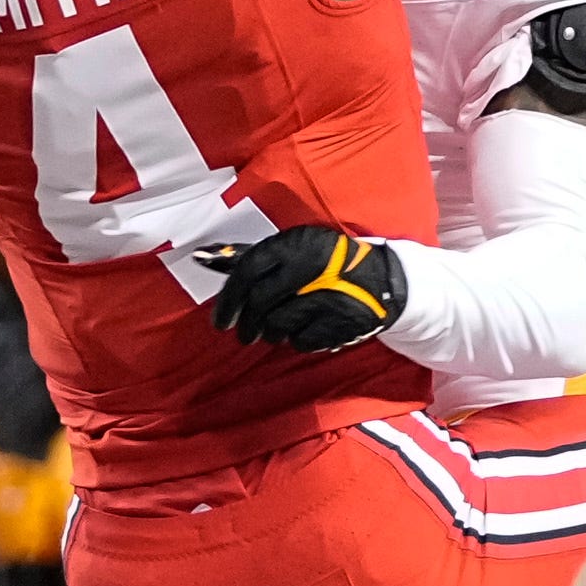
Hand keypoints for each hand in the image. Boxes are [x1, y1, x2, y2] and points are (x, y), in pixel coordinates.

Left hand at [198, 223, 407, 352]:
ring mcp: (324, 298)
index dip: (228, 298)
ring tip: (276, 328)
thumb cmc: (327, 262)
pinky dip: (296, 339)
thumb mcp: (294, 248)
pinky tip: (304, 329)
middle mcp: (308, 268)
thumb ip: (251, 256)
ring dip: (270, 332)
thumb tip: (202, 257)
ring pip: (276, 325)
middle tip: (243, 334)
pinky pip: (300, 340)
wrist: (382, 281)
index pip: (247, 269)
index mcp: (295, 245)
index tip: (220, 319)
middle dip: (245, 325)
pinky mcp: (338, 323)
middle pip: (259, 303)